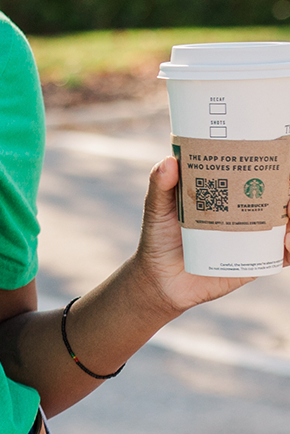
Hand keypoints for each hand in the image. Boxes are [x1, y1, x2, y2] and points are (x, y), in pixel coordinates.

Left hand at [132, 155, 286, 313]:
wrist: (161, 279)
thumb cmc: (158, 237)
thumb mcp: (157, 208)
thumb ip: (160, 185)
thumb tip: (169, 161)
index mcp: (228, 189)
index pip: (260, 171)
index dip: (278, 163)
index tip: (282, 154)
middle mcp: (246, 209)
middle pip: (281, 194)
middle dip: (289, 188)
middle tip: (288, 196)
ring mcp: (254, 233)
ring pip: (288, 221)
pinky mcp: (257, 259)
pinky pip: (285, 253)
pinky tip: (287, 244)